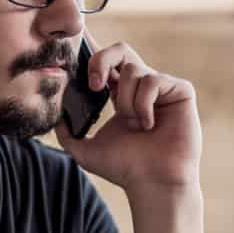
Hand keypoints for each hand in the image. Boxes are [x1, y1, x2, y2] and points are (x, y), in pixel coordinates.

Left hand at [54, 36, 201, 192]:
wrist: (152, 182)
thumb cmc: (123, 168)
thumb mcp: (84, 150)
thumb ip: (66, 133)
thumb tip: (53, 115)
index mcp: (119, 95)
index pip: (105, 64)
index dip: (92, 54)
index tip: (77, 55)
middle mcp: (140, 87)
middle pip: (120, 50)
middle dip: (102, 60)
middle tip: (94, 84)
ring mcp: (161, 87)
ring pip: (133, 71)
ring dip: (125, 101)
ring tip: (134, 126)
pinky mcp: (180, 90)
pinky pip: (153, 80)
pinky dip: (144, 104)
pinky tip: (149, 124)